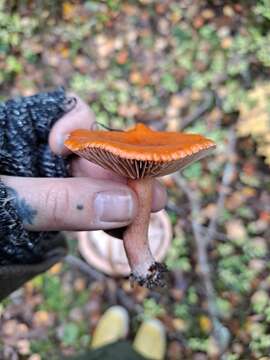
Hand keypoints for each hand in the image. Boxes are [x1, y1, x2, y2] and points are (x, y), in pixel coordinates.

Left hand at [1, 94, 166, 231]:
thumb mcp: (2, 202)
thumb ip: (57, 201)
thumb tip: (124, 204)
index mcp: (22, 131)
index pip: (64, 111)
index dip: (79, 127)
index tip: (67, 152)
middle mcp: (42, 152)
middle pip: (92, 152)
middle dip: (118, 174)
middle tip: (150, 196)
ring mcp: (52, 180)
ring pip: (95, 183)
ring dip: (120, 200)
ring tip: (148, 214)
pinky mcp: (56, 206)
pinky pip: (89, 207)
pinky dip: (107, 219)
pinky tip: (125, 228)